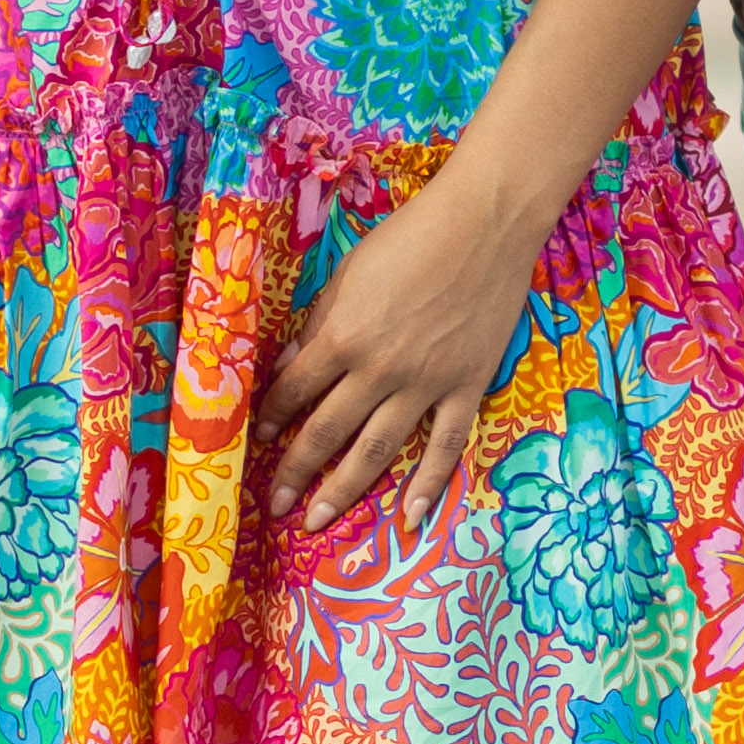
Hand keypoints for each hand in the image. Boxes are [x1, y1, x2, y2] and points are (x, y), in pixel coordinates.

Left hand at [256, 153, 561, 526]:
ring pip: (378, 450)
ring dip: (343, 489)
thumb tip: (293, 368)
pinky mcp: (466, 386)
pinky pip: (446, 444)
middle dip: (295, 472)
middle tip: (274, 505)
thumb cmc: (410, 238)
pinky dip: (429, 483)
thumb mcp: (349, 274)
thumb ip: (320, 325)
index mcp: (343, 337)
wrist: (484, 224)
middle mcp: (379, 370)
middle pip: (327, 432)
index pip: (295, 391)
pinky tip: (411, 516)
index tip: (260, 440)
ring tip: (317, 520)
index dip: (272, 418)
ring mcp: (426, 383)